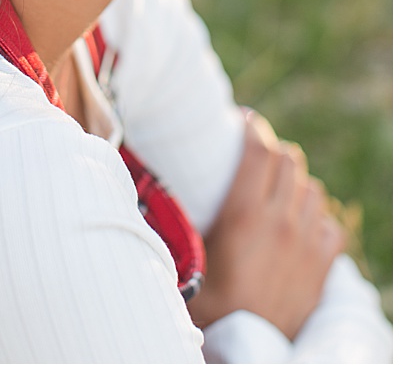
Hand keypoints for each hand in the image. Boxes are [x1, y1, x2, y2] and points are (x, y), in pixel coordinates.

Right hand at [188, 109, 344, 337]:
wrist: (247, 344)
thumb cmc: (207, 302)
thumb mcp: (183, 255)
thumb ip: (168, 221)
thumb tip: (134, 187)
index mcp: (244, 215)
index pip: (259, 151)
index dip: (252, 126)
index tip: (242, 119)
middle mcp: (281, 223)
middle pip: (290, 160)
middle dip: (272, 149)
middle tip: (254, 151)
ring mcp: (307, 244)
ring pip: (313, 188)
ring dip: (295, 181)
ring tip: (276, 186)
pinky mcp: (323, 265)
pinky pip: (329, 223)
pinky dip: (315, 216)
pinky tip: (299, 222)